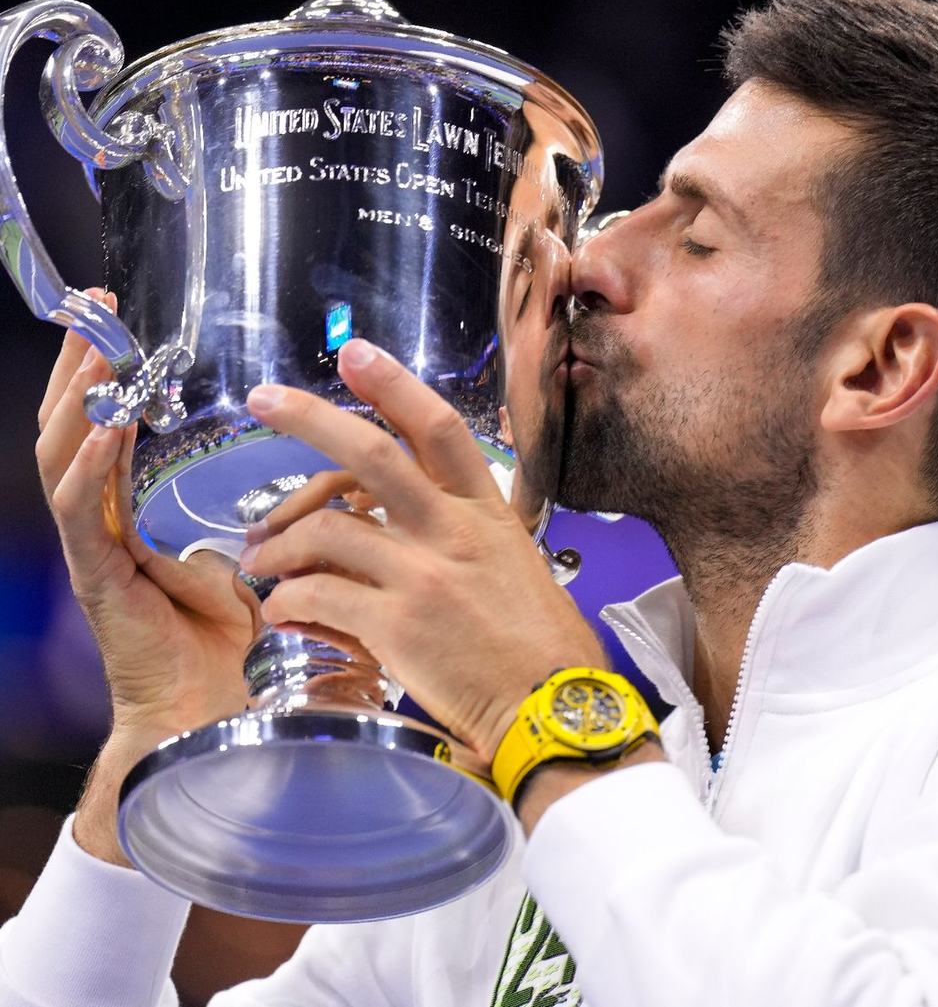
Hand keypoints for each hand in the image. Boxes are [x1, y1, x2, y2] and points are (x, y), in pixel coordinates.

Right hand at [37, 294, 256, 744]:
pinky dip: (93, 470)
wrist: (211, 715)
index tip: (114, 320)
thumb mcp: (245, 567)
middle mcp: (100, 527)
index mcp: (127, 519)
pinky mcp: (98, 580)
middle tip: (93, 305)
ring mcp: (92, 551)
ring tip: (98, 348)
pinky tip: (108, 432)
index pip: (103, 430)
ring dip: (81, 400)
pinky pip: (84, 515)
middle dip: (81, 365)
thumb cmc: (233, 647)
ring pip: (65, 460)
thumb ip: (251, 527)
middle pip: (72, 430)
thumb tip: (293, 494)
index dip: (105, 376)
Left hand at [240, 337, 606, 764]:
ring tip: (261, 559)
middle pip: (370, 454)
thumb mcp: (513, 564)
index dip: (393, 384)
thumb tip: (403, 528)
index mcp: (486, 511)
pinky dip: (288, 599)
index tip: (356, 354)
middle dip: (309, 417)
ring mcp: (423, 575)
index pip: (437, 428)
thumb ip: (463, 534)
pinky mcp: (396, 625)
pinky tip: (282, 610)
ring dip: (280, 543)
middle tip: (262, 399)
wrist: (554, 707)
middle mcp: (452, 530)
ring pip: (327, 529)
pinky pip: (318, 594)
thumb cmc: (540, 643)